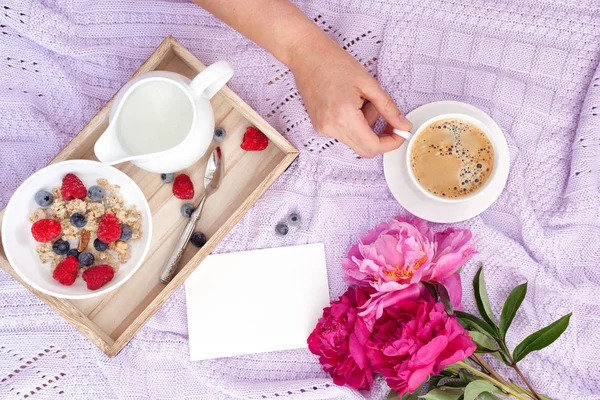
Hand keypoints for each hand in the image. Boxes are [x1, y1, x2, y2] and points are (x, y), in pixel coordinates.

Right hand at [288, 34, 411, 157]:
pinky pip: (345, 135)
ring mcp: (323, 129)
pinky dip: (355, 124)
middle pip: (365, 150)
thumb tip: (403, 125)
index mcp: (344, 117)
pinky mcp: (320, 126)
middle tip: (387, 117)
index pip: (373, 146)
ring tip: (363, 101)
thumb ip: (388, 108)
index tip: (401, 133)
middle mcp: (331, 128)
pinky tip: (351, 104)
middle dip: (381, 137)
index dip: (391, 143)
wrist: (306, 55)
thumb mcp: (369, 84)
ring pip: (356, 142)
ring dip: (366, 127)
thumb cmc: (334, 63)